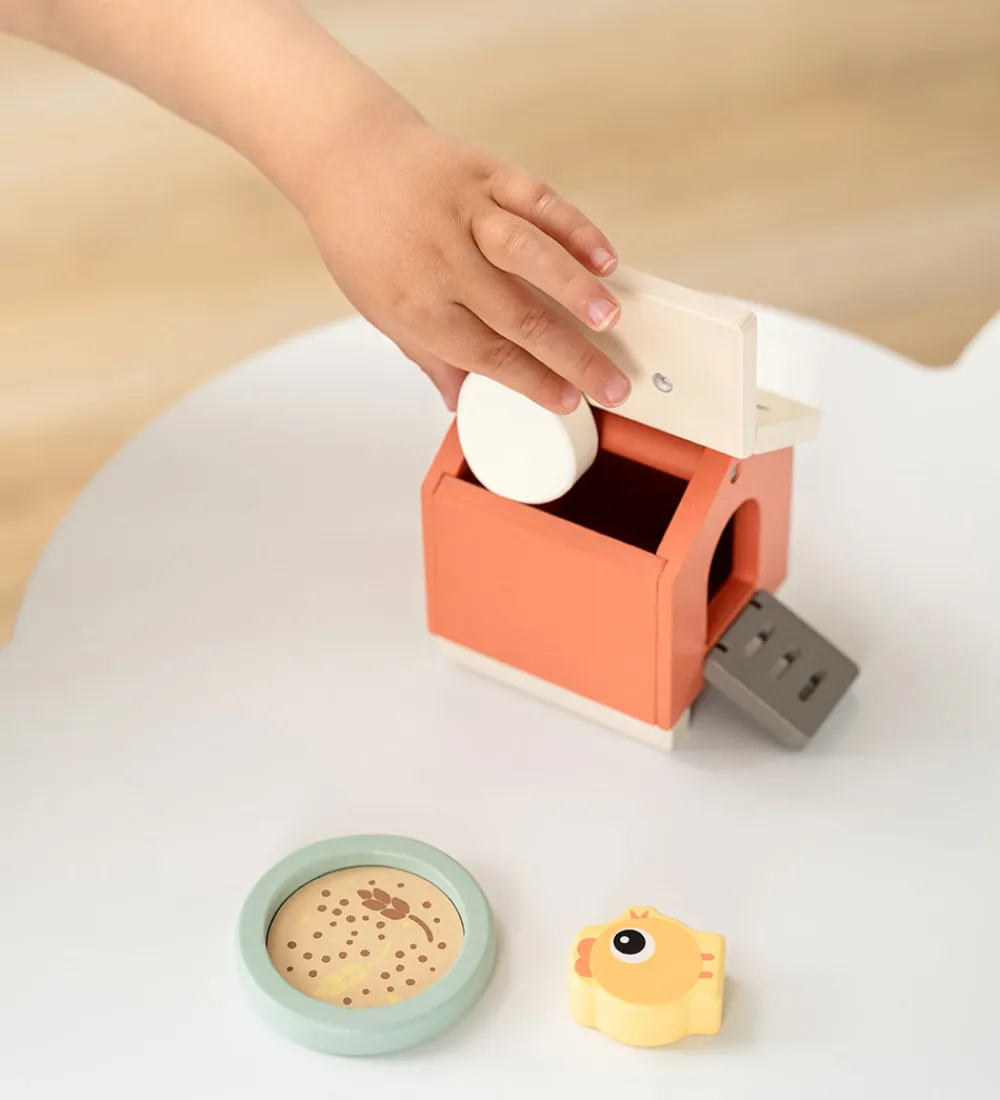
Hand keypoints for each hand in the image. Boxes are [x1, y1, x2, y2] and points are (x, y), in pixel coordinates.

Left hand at [299, 107, 629, 412]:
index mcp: (416, 304)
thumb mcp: (381, 309)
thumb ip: (428, 353)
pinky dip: (575, 228)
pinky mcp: (485, 173)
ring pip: (530, 255)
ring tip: (610, 320)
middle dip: (573, 357)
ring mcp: (466, 213)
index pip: (486, 355)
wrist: (344, 153)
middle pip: (519, 317)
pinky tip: (604, 257)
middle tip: (611, 384)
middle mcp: (443, 260)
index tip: (570, 401)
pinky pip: (538, 201)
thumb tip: (459, 400)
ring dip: (575, 290)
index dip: (533, 382)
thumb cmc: (362, 237)